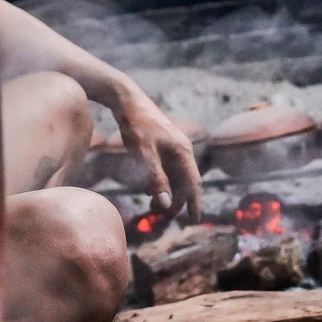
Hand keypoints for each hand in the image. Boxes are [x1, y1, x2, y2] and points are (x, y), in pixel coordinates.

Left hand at [110, 85, 202, 223]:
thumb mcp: (144, 154)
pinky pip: (167, 168)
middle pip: (185, 182)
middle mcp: (182, 150)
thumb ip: (156, 179)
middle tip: (165, 217)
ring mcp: (173, 147)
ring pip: (175, 176)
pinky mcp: (162, 144)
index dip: (194, 204)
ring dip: (168, 192)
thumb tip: (165, 204)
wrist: (127, 99)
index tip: (193, 222)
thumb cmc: (136, 125)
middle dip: (178, 201)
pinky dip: (161, 181)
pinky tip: (149, 188)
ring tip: (155, 206)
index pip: (194, 184)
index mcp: (183, 152)